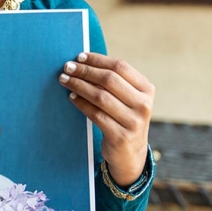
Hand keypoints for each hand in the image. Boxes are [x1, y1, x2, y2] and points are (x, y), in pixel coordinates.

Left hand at [59, 52, 153, 186]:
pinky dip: (81, 104)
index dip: (98, 60)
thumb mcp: (127, 99)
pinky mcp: (120, 137)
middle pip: (109, 80)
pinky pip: (96, 115)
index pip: (120, 67)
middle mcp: (143, 105)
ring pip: (100, 97)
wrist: (131, 154)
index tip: (79, 56)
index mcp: (147, 89)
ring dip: (79, 85)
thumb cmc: (123, 118)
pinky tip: (71, 97)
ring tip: (64, 80)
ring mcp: (134, 122)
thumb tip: (82, 61)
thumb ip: (114, 82)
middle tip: (67, 67)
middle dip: (85, 71)